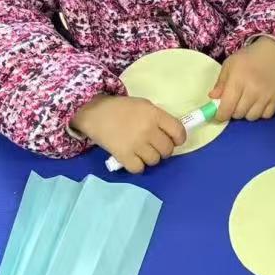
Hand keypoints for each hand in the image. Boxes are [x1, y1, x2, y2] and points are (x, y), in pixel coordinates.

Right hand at [71, 94, 185, 173]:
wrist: (95, 112)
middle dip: (163, 150)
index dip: (179, 139)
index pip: (178, 132)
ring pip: (154, 160)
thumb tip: (170, 134)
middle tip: (154, 146)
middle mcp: (148, 130)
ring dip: (150, 158)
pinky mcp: (123, 155)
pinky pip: (138, 168)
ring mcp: (136, 144)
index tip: (174, 140)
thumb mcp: (144, 106)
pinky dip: (137, 166)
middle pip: (167, 150)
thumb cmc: (122, 108)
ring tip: (142, 151)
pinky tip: (133, 158)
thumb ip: (158, 118)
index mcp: (155, 115)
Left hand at [210, 36, 274, 120]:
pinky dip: (261, 112)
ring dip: (247, 112)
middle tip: (234, 102)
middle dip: (233, 111)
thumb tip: (213, 98)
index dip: (220, 115)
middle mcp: (252, 90)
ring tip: (247, 102)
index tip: (219, 113)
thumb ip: (220, 83)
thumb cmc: (247, 58)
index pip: (226, 108)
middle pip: (238, 114)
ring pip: (251, 117)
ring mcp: (266, 95)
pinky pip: (266, 116)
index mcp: (237, 80)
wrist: (272, 52)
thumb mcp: (229, 65)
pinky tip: (259, 102)